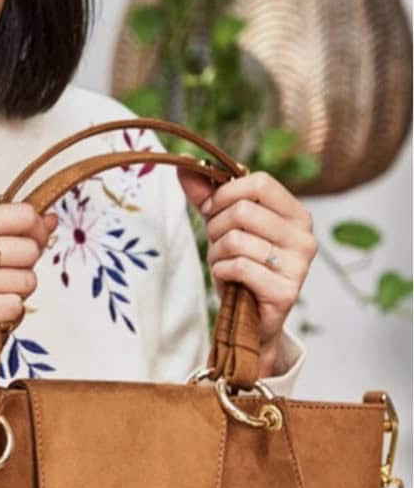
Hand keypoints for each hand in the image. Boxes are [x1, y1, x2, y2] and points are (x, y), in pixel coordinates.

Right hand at [0, 204, 56, 392]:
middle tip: (1, 282)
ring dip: (17, 295)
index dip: (37, 231)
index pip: (20, 215)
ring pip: (26, 281)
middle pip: (28, 249)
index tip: (34, 244)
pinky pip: (15, 308)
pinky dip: (9, 316)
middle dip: (26, 268)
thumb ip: (0, 233)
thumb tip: (51, 219)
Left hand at [177, 168, 316, 375]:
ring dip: (216, 254)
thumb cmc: (241, 270)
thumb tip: (183, 167)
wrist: (251, 321)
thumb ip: (207, 198)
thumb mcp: (223, 228)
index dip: (225, 193)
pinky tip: (228, 280)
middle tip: (217, 245)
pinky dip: (221, 272)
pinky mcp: (286, 291)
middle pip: (243, 210)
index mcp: (296, 214)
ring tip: (223, 265)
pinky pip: (238, 266)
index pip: (259, 183)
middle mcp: (304, 236)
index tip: (211, 210)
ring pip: (237, 240)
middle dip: (215, 228)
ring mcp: (299, 265)